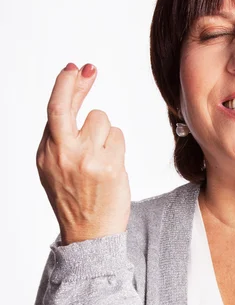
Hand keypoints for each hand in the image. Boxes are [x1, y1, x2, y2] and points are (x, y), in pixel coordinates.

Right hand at [36, 62, 130, 245]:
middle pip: (68, 105)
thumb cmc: (77, 200)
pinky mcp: (108, 166)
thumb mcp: (57, 168)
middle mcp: (62, 153)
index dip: (64, 85)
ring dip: (106, 133)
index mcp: (46, 154)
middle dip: (76, 83)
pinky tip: (111, 167)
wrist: (90, 235)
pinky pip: (117, 136)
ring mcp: (85, 159)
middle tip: (88, 69)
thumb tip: (75, 99)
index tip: (74, 69)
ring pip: (102, 120)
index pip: (53, 110)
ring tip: (102, 160)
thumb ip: (62, 138)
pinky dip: (117, 146)